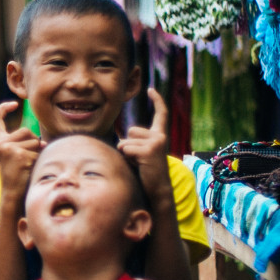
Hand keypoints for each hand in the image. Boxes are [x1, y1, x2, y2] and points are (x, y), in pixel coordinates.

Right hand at [0, 101, 42, 208]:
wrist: (13, 195)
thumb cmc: (18, 176)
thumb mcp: (17, 155)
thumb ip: (24, 143)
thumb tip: (43, 141)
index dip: (3, 109)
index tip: (14, 104)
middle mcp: (0, 144)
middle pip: (25, 130)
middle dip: (33, 142)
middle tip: (27, 160)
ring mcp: (9, 149)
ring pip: (34, 140)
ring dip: (37, 152)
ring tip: (28, 166)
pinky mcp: (19, 155)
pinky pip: (38, 151)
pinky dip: (38, 159)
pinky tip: (30, 169)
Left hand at [118, 87, 171, 202]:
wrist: (157, 189)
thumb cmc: (145, 173)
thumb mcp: (139, 155)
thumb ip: (133, 144)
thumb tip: (118, 140)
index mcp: (159, 136)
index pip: (160, 114)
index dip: (157, 101)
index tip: (151, 89)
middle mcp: (160, 136)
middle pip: (130, 131)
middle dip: (128, 146)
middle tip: (140, 160)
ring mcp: (156, 142)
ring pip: (125, 142)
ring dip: (126, 154)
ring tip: (139, 164)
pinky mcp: (150, 150)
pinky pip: (125, 149)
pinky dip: (127, 158)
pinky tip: (139, 165)